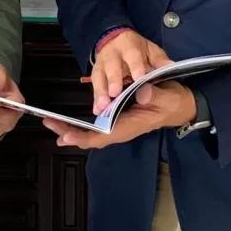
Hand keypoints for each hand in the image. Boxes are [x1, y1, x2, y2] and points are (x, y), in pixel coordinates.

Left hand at [43, 81, 195, 149]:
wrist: (181, 105)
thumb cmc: (173, 103)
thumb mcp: (167, 98)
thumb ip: (154, 95)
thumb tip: (141, 93)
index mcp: (131, 126)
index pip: (104, 137)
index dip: (84, 137)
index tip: (66, 136)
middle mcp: (121, 129)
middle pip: (92, 138)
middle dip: (69, 133)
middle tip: (49, 124)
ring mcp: (118, 125)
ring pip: (91, 133)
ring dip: (71, 129)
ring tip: (51, 123)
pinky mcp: (117, 119)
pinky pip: (95, 127)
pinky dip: (80, 125)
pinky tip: (66, 123)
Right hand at [91, 30, 170, 114]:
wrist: (116, 40)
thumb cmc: (137, 49)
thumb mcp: (150, 50)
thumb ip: (159, 59)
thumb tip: (170, 66)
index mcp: (129, 46)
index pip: (132, 55)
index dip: (135, 66)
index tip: (139, 78)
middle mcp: (113, 54)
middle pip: (112, 66)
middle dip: (113, 80)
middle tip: (115, 93)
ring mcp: (102, 63)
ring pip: (99, 76)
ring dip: (101, 91)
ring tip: (103, 106)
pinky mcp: (96, 73)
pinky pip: (95, 85)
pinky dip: (96, 98)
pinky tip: (97, 110)